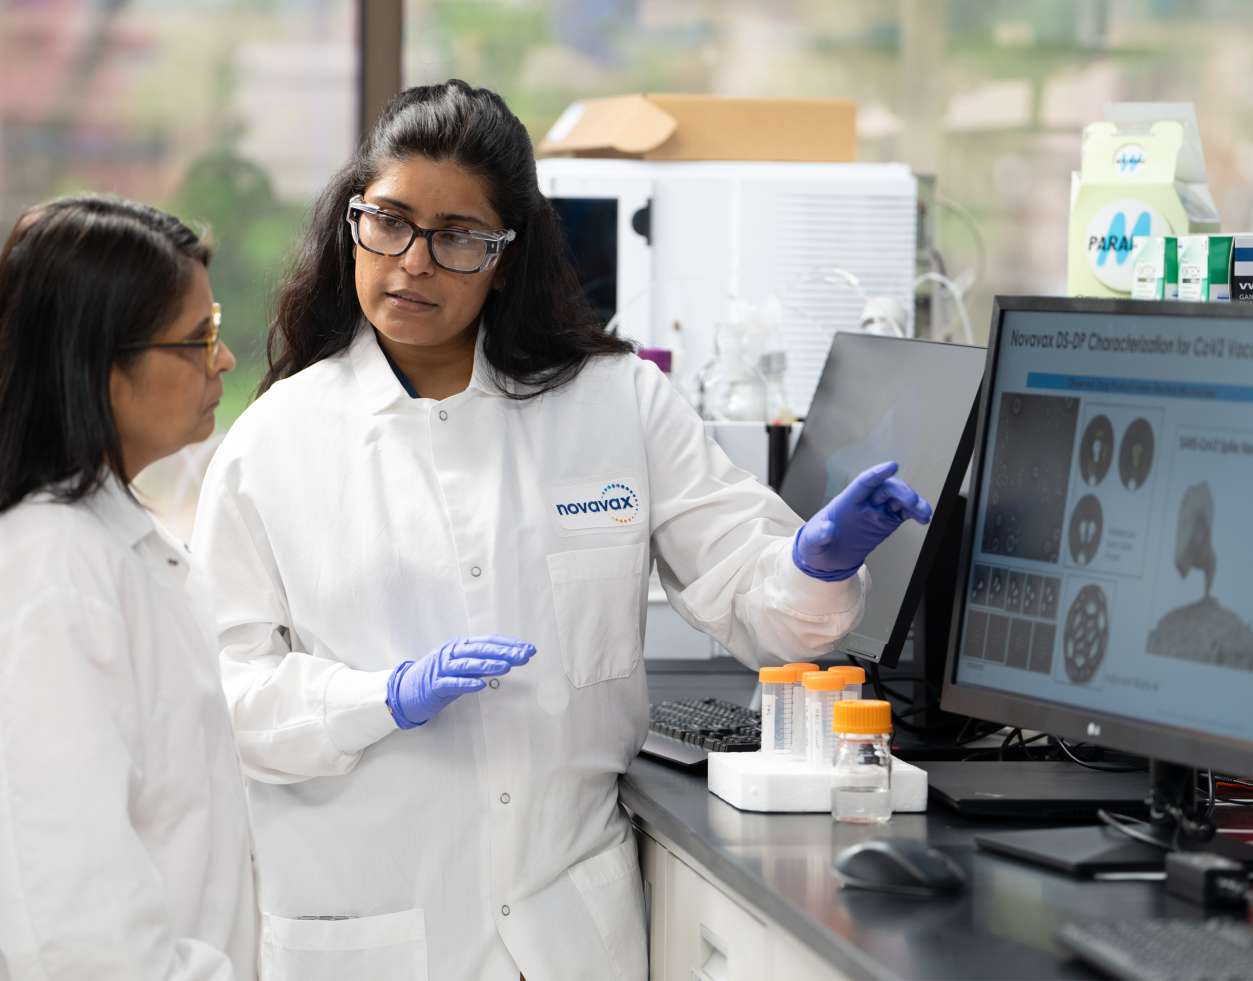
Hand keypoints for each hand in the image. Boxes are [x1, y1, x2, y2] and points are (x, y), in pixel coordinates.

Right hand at [387, 634, 535, 727]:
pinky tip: (480, 686)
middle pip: (480, 650)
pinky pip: (451, 684)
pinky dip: (466, 683)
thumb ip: (480, 662)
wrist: (405, 690)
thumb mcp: (461, 666)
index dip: (509, 644)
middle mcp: (451, 652)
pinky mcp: (433, 685)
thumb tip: (509, 659)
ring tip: (507, 667)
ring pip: (467, 664)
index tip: (528, 650)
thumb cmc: (438, 678)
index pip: (488, 641)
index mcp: (460, 646)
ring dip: (488, 665)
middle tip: (524, 656)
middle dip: (505, 652)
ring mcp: (441, 668)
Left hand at [793, 461, 931, 581]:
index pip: (864, 483)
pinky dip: (914, 513)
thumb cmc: (816, 543)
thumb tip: (828, 530)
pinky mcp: (885, 523)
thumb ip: (819, 535)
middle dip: (901, 491)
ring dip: (913, 502)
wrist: (824, 559)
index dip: (878, 474)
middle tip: (912, 501)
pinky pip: (903, 513)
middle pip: (886, 489)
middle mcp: (864, 503)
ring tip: (924, 511)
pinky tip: (923, 517)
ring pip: (898, 500)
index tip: (891, 466)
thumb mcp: (811, 542)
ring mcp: (876, 512)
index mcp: (846, 502)